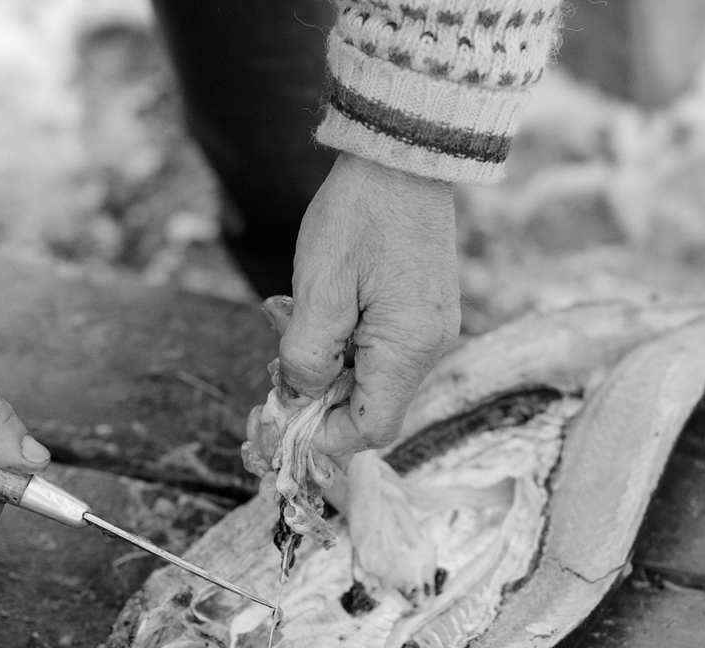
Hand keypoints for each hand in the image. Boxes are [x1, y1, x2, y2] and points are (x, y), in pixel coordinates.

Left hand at [275, 152, 459, 454]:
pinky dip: (342, 341)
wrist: (403, 152)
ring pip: (369, 377)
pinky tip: (315, 307)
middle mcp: (430, 346)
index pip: (370, 430)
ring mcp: (430, 328)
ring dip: (324, 362)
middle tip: (274, 359)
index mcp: (407, 348)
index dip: (324, 437)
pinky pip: (379, 349)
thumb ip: (306, 358)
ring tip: (288, 316)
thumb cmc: (359, 214)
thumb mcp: (317, 290)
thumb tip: (299, 398)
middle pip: (368, 406)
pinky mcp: (423, 310)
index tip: (283, 419)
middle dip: (317, 395)